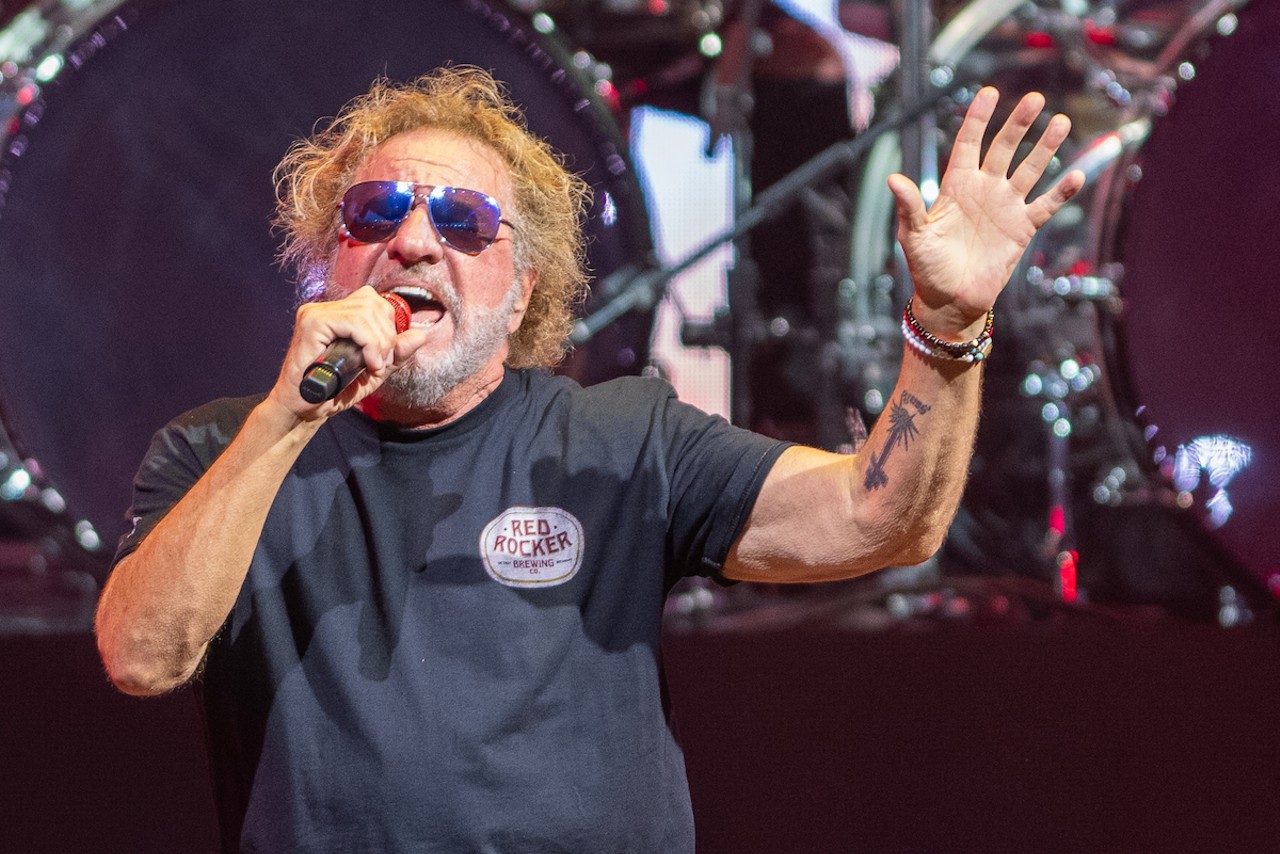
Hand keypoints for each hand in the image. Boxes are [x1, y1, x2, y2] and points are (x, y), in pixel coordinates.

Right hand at [267, 286, 428, 418]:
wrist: (302, 410)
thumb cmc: (332, 392)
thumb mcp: (373, 372)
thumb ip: (395, 354)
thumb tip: (420, 335)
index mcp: (338, 314)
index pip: (376, 303)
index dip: (389, 328)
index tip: (384, 359)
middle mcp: (325, 308)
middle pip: (374, 303)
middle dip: (387, 336)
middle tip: (379, 365)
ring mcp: (317, 312)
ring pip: (367, 311)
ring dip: (379, 342)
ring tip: (373, 366)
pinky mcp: (312, 322)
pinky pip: (353, 322)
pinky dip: (369, 343)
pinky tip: (367, 363)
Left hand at [887, 87, 1085, 338]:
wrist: (950, 300)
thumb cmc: (926, 268)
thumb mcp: (913, 235)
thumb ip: (909, 206)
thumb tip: (893, 179)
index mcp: (956, 186)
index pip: (969, 143)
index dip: (978, 118)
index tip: (989, 92)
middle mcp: (984, 189)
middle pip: (1004, 148)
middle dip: (1018, 124)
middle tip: (1034, 99)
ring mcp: (1005, 206)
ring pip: (1030, 169)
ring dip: (1045, 147)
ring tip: (1061, 122)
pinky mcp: (1022, 228)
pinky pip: (1046, 204)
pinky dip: (1062, 191)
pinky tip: (1076, 175)